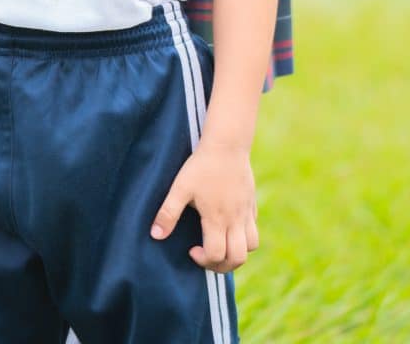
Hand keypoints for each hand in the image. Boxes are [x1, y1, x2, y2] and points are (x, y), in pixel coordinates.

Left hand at [150, 142, 257, 272]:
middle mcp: (236, 220)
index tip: (191, 250)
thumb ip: (168, 213)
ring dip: (237, 253)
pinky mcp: (252, 203)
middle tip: (206, 256)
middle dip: (222, 266)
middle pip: (238, 258)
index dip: (203, 260)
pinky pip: (254, 229)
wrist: (227, 143)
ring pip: (252, 246)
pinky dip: (244, 236)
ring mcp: (246, 212)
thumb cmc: (202, 165)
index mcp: (217, 219)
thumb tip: (155, 236)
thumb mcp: (180, 188)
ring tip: (220, 245)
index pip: (217, 255)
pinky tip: (228, 226)